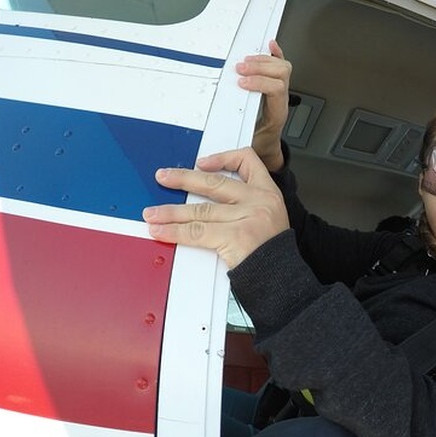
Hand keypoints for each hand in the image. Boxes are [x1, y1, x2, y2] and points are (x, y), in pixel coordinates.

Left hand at [143, 148, 289, 268]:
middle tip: (164, 177)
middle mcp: (258, 201)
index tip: (203, 163)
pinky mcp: (235, 236)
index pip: (247, 161)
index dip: (222, 158)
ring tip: (153, 214)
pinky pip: (197, 232)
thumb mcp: (270, 219)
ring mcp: (247, 217)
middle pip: (214, 183)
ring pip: (200, 210)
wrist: (282, 278)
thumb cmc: (273, 254)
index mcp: (268, 193)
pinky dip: (174, 232)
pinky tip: (161, 231)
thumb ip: (245, 206)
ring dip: (171, 212)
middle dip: (183, 179)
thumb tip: (207, 202)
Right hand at [237, 40, 290, 171]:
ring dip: (264, 61)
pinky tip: (270, 46)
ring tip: (247, 62)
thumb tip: (220, 129)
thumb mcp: (248, 144)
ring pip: (283, 67)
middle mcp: (282, 100)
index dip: (260, 83)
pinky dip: (275, 54)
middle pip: (281, 73)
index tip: (241, 83)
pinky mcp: (276, 87)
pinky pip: (280, 66)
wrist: (268, 148)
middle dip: (260, 67)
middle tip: (241, 69)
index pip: (276, 90)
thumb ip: (237, 135)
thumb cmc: (259, 145)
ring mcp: (281, 92)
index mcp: (277, 113)